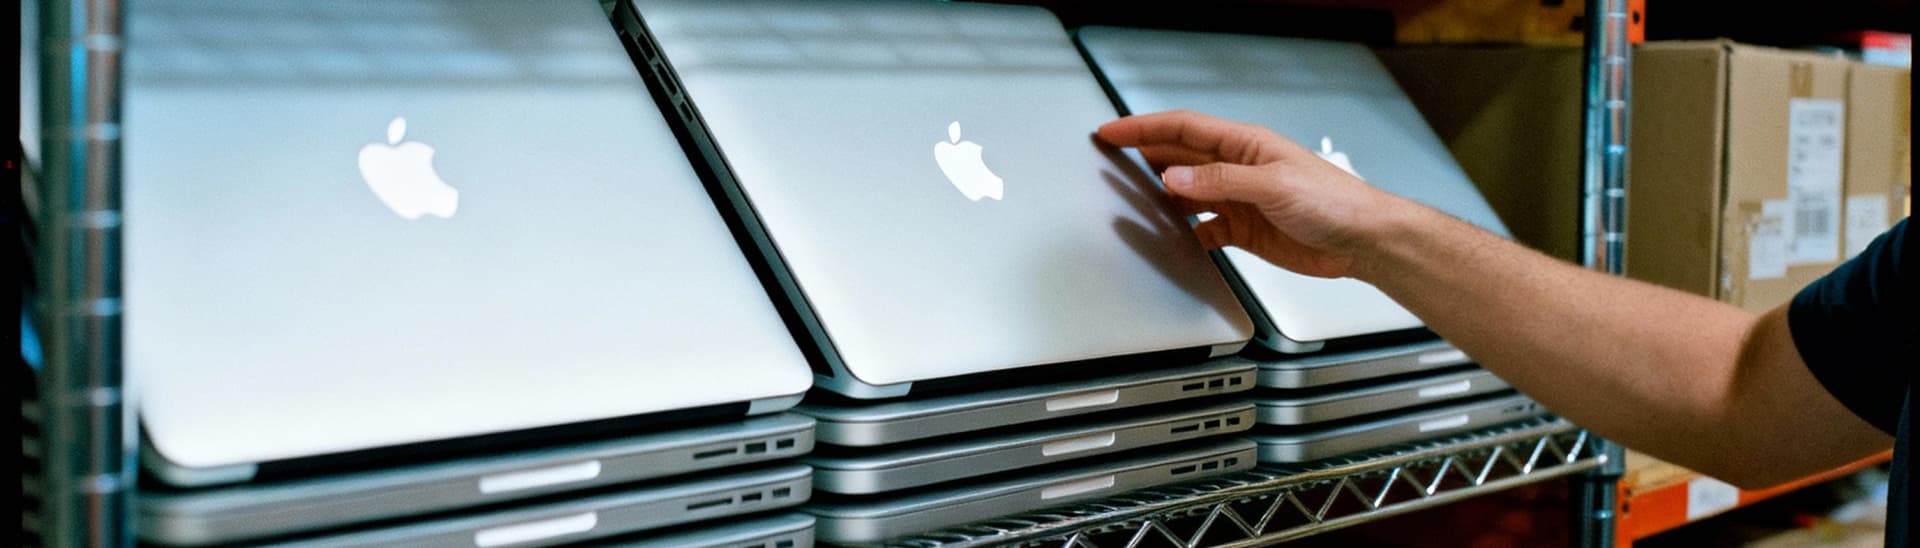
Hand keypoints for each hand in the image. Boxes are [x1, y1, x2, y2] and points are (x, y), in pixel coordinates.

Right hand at [1096, 110, 1403, 278]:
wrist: (1362, 241)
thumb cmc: (1335, 201)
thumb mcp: (1273, 185)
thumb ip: (1221, 180)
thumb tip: (1175, 175)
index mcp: (1245, 145)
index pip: (1183, 128)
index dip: (1143, 127)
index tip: (1112, 131)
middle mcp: (1238, 168)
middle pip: (1180, 156)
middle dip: (1143, 154)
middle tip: (1109, 158)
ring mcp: (1240, 199)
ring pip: (1188, 192)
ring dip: (1161, 195)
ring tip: (1131, 199)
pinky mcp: (1245, 229)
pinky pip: (1204, 228)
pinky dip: (1185, 233)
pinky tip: (1173, 237)